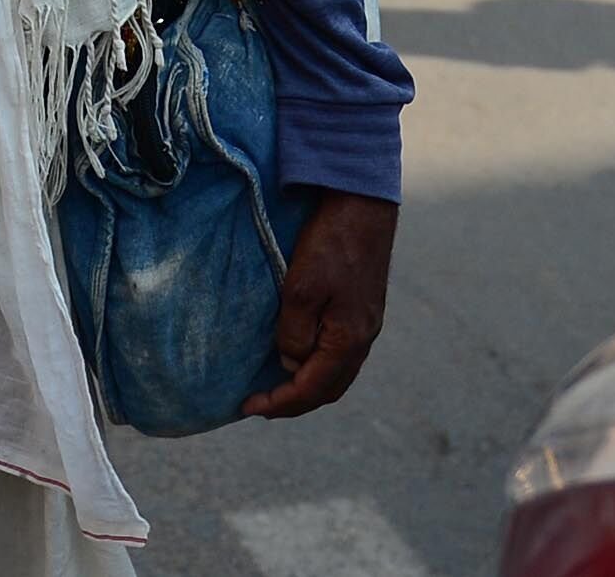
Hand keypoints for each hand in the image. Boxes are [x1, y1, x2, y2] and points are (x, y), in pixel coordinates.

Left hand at [244, 190, 397, 417]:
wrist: (362, 206)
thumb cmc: (330, 244)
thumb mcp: (301, 290)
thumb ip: (293, 333)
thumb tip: (288, 363)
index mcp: (348, 340)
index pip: (311, 389)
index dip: (279, 403)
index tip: (248, 407)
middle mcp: (362, 339)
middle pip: (327, 389)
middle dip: (294, 402)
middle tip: (260, 404)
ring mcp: (366, 326)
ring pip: (336, 373)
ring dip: (307, 386)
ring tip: (276, 386)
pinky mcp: (363, 311)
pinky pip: (340, 354)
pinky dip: (318, 365)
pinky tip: (299, 355)